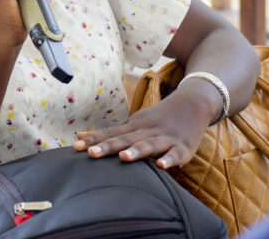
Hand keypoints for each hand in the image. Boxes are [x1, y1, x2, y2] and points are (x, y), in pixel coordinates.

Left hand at [73, 90, 210, 168]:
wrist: (193, 103)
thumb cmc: (158, 118)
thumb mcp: (134, 122)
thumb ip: (110, 132)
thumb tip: (80, 137)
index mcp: (134, 126)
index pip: (110, 134)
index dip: (93, 141)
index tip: (76, 148)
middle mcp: (147, 131)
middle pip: (125, 140)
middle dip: (108, 147)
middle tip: (91, 154)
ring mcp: (165, 138)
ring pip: (149, 145)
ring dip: (137, 151)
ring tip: (124, 158)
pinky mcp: (183, 148)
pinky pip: (175, 155)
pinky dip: (169, 160)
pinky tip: (162, 166)